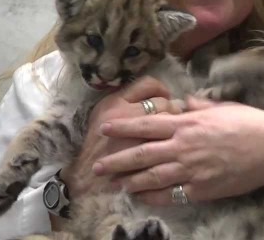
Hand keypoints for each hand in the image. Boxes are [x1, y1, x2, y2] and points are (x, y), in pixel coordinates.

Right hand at [59, 77, 183, 198]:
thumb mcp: (103, 118)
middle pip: (163, 102)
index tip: (165, 96)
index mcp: (114, 103)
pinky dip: (175, 142)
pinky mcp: (147, 154)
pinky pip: (170, 141)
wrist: (86, 180)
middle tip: (174, 115)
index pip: (147, 84)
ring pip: (170, 121)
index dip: (161, 89)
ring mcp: (138, 135)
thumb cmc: (95, 149)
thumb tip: (150, 96)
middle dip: (172, 108)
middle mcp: (126, 115)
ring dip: (176, 126)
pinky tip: (175, 146)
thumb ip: (123, 105)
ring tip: (176, 131)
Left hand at [93, 97, 263, 204]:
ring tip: (115, 184)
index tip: (105, 129)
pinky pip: (171, 195)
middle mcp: (183, 146)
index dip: (123, 127)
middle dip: (116, 161)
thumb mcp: (222, 106)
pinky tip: (142, 197)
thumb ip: (199, 105)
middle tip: (97, 167)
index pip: (147, 124)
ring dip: (130, 181)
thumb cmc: (249, 122)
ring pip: (151, 177)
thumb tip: (185, 102)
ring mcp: (191, 170)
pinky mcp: (201, 189)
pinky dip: (153, 196)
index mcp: (187, 123)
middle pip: (142, 154)